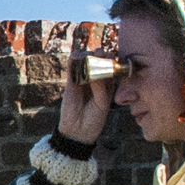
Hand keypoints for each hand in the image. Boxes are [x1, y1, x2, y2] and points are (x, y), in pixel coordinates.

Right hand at [59, 24, 113, 143]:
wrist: (79, 131)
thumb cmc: (95, 118)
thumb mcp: (103, 103)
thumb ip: (100, 87)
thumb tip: (96, 70)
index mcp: (108, 84)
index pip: (111, 67)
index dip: (112, 59)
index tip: (114, 56)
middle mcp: (96, 79)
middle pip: (98, 60)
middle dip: (101, 54)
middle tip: (102, 53)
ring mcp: (83, 79)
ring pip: (85, 60)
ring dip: (88, 54)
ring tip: (91, 56)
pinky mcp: (71, 82)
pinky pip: (71, 66)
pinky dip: (74, 59)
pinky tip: (77, 57)